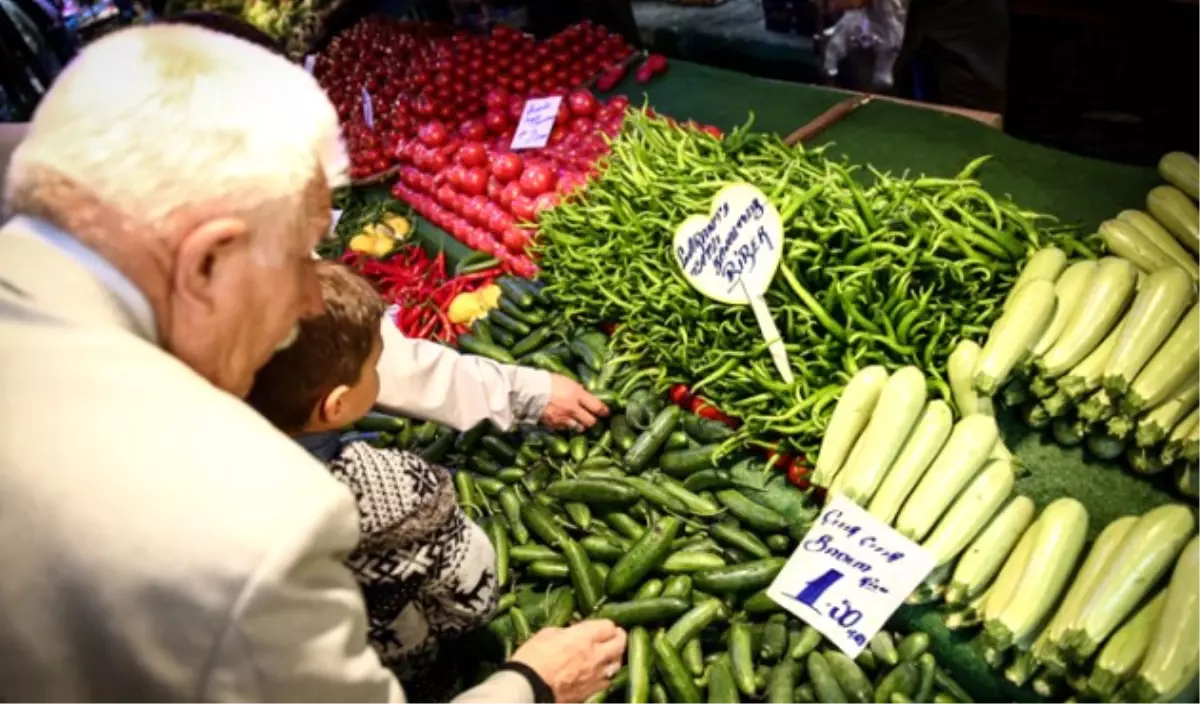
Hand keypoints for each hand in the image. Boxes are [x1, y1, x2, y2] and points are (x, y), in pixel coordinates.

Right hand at [511, 620, 627, 703]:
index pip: (609, 626)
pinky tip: (597, 674)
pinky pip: (606, 681)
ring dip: (613, 658)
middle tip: (612, 637)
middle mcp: (597, 655)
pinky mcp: (592, 692)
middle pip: (620, 643)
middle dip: (618, 638)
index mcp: (585, 636)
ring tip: (606, 656)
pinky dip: (605, 676)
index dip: (606, 625)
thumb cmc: (533, 657)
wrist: (528, 688)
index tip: (601, 627)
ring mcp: (597, 676)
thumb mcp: (547, 634)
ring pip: (617, 664)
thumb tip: (572, 632)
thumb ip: (566, 631)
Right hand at [541, 374, 608, 430]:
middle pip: (591, 421)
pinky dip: (568, 426)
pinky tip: (565, 421)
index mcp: (577, 394)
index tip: (606, 413)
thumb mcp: (566, 381)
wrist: (528, 391)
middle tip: (593, 418)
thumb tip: (584, 393)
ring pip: (580, 428)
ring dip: (581, 425)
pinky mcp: (555, 425)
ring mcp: (564, 418)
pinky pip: (566, 429)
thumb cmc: (546, 381)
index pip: (597, 406)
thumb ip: (577, 389)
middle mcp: (573, 408)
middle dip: (593, 420)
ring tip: (579, 421)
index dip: (604, 411)